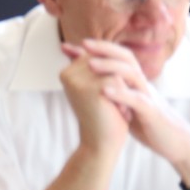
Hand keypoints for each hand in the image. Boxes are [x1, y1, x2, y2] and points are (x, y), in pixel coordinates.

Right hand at [58, 41, 131, 160]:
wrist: (101, 143)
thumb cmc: (101, 114)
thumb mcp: (92, 88)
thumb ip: (86, 66)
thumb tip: (75, 47)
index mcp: (67, 72)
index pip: (98, 57)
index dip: (109, 75)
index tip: (104, 96)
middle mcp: (68, 74)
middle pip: (106, 61)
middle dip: (116, 80)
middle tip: (110, 103)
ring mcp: (78, 81)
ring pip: (114, 69)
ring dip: (121, 89)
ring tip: (114, 107)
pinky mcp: (92, 90)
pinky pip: (118, 80)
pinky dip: (123, 96)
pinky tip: (116, 111)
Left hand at [72, 39, 189, 174]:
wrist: (169, 139)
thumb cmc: (142, 117)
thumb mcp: (123, 99)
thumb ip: (107, 85)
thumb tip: (85, 73)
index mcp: (133, 80)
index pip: (117, 56)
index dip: (97, 49)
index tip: (72, 45)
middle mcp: (141, 83)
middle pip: (127, 58)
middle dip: (105, 49)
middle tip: (84, 44)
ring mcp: (147, 96)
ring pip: (133, 74)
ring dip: (111, 67)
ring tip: (90, 64)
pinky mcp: (151, 112)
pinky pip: (138, 100)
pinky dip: (122, 94)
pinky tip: (104, 91)